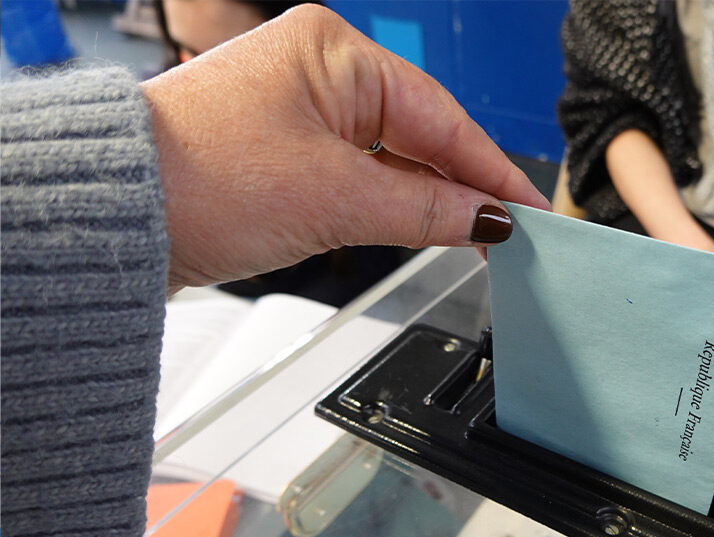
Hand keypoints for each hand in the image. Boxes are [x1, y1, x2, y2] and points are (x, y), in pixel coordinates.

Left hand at [140, 5, 548, 292]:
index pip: (440, 116)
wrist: (115, 218)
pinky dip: (388, 204)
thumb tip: (487, 219)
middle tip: (509, 231)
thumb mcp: (337, 198)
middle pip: (418, 133)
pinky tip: (418, 225)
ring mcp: (298, 109)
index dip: (490, 169)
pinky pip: (356, 173)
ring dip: (426, 199)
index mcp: (334, 52)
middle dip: (462, 185)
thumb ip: (426, 210)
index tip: (527, 210)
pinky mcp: (281, 149)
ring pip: (389, 158)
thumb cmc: (199, 180)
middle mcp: (317, 71)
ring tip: (472, 236)